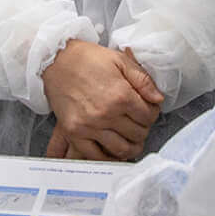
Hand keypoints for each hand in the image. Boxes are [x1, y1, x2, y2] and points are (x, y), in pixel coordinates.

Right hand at [40, 41, 164, 160]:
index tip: (147, 110)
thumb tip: (158, 99)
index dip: (152, 113)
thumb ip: (142, 79)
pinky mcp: (74, 132)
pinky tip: (113, 150)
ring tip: (131, 140)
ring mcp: (89, 126)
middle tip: (139, 123)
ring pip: (121, 149)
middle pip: (138, 134)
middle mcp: (106, 113)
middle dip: (143, 129)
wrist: (55, 60)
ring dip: (131, 146)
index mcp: (121, 95)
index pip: (148, 116)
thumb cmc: (87, 58)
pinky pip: (96, 155)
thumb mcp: (119, 60)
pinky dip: (108, 157)